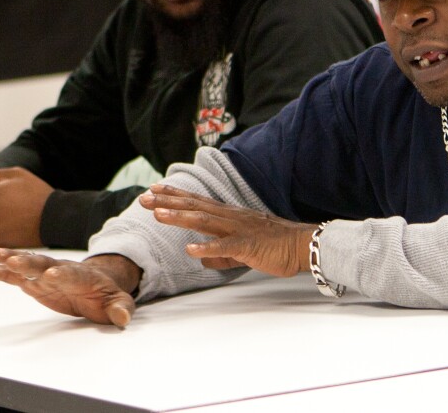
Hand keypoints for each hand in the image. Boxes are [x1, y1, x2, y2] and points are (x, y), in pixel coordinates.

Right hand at [0, 249, 138, 326]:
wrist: (96, 282)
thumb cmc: (107, 295)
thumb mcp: (118, 303)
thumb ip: (120, 309)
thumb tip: (123, 319)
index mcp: (81, 276)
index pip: (71, 274)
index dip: (63, 274)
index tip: (52, 274)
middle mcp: (60, 270)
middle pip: (44, 264)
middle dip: (30, 263)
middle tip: (13, 260)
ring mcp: (44, 274)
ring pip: (26, 265)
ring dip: (10, 260)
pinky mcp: (33, 281)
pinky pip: (12, 275)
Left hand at [141, 184, 316, 277]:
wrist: (302, 246)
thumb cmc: (275, 247)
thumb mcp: (242, 251)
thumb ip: (221, 254)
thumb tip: (202, 258)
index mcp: (230, 217)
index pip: (198, 202)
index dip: (175, 196)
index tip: (154, 190)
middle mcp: (231, 218)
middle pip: (195, 206)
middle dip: (168, 201)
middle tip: (144, 197)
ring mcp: (238, 230)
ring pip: (204, 221)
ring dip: (180, 217)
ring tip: (158, 214)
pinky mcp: (248, 246)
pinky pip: (225, 247)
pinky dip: (207, 247)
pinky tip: (190, 249)